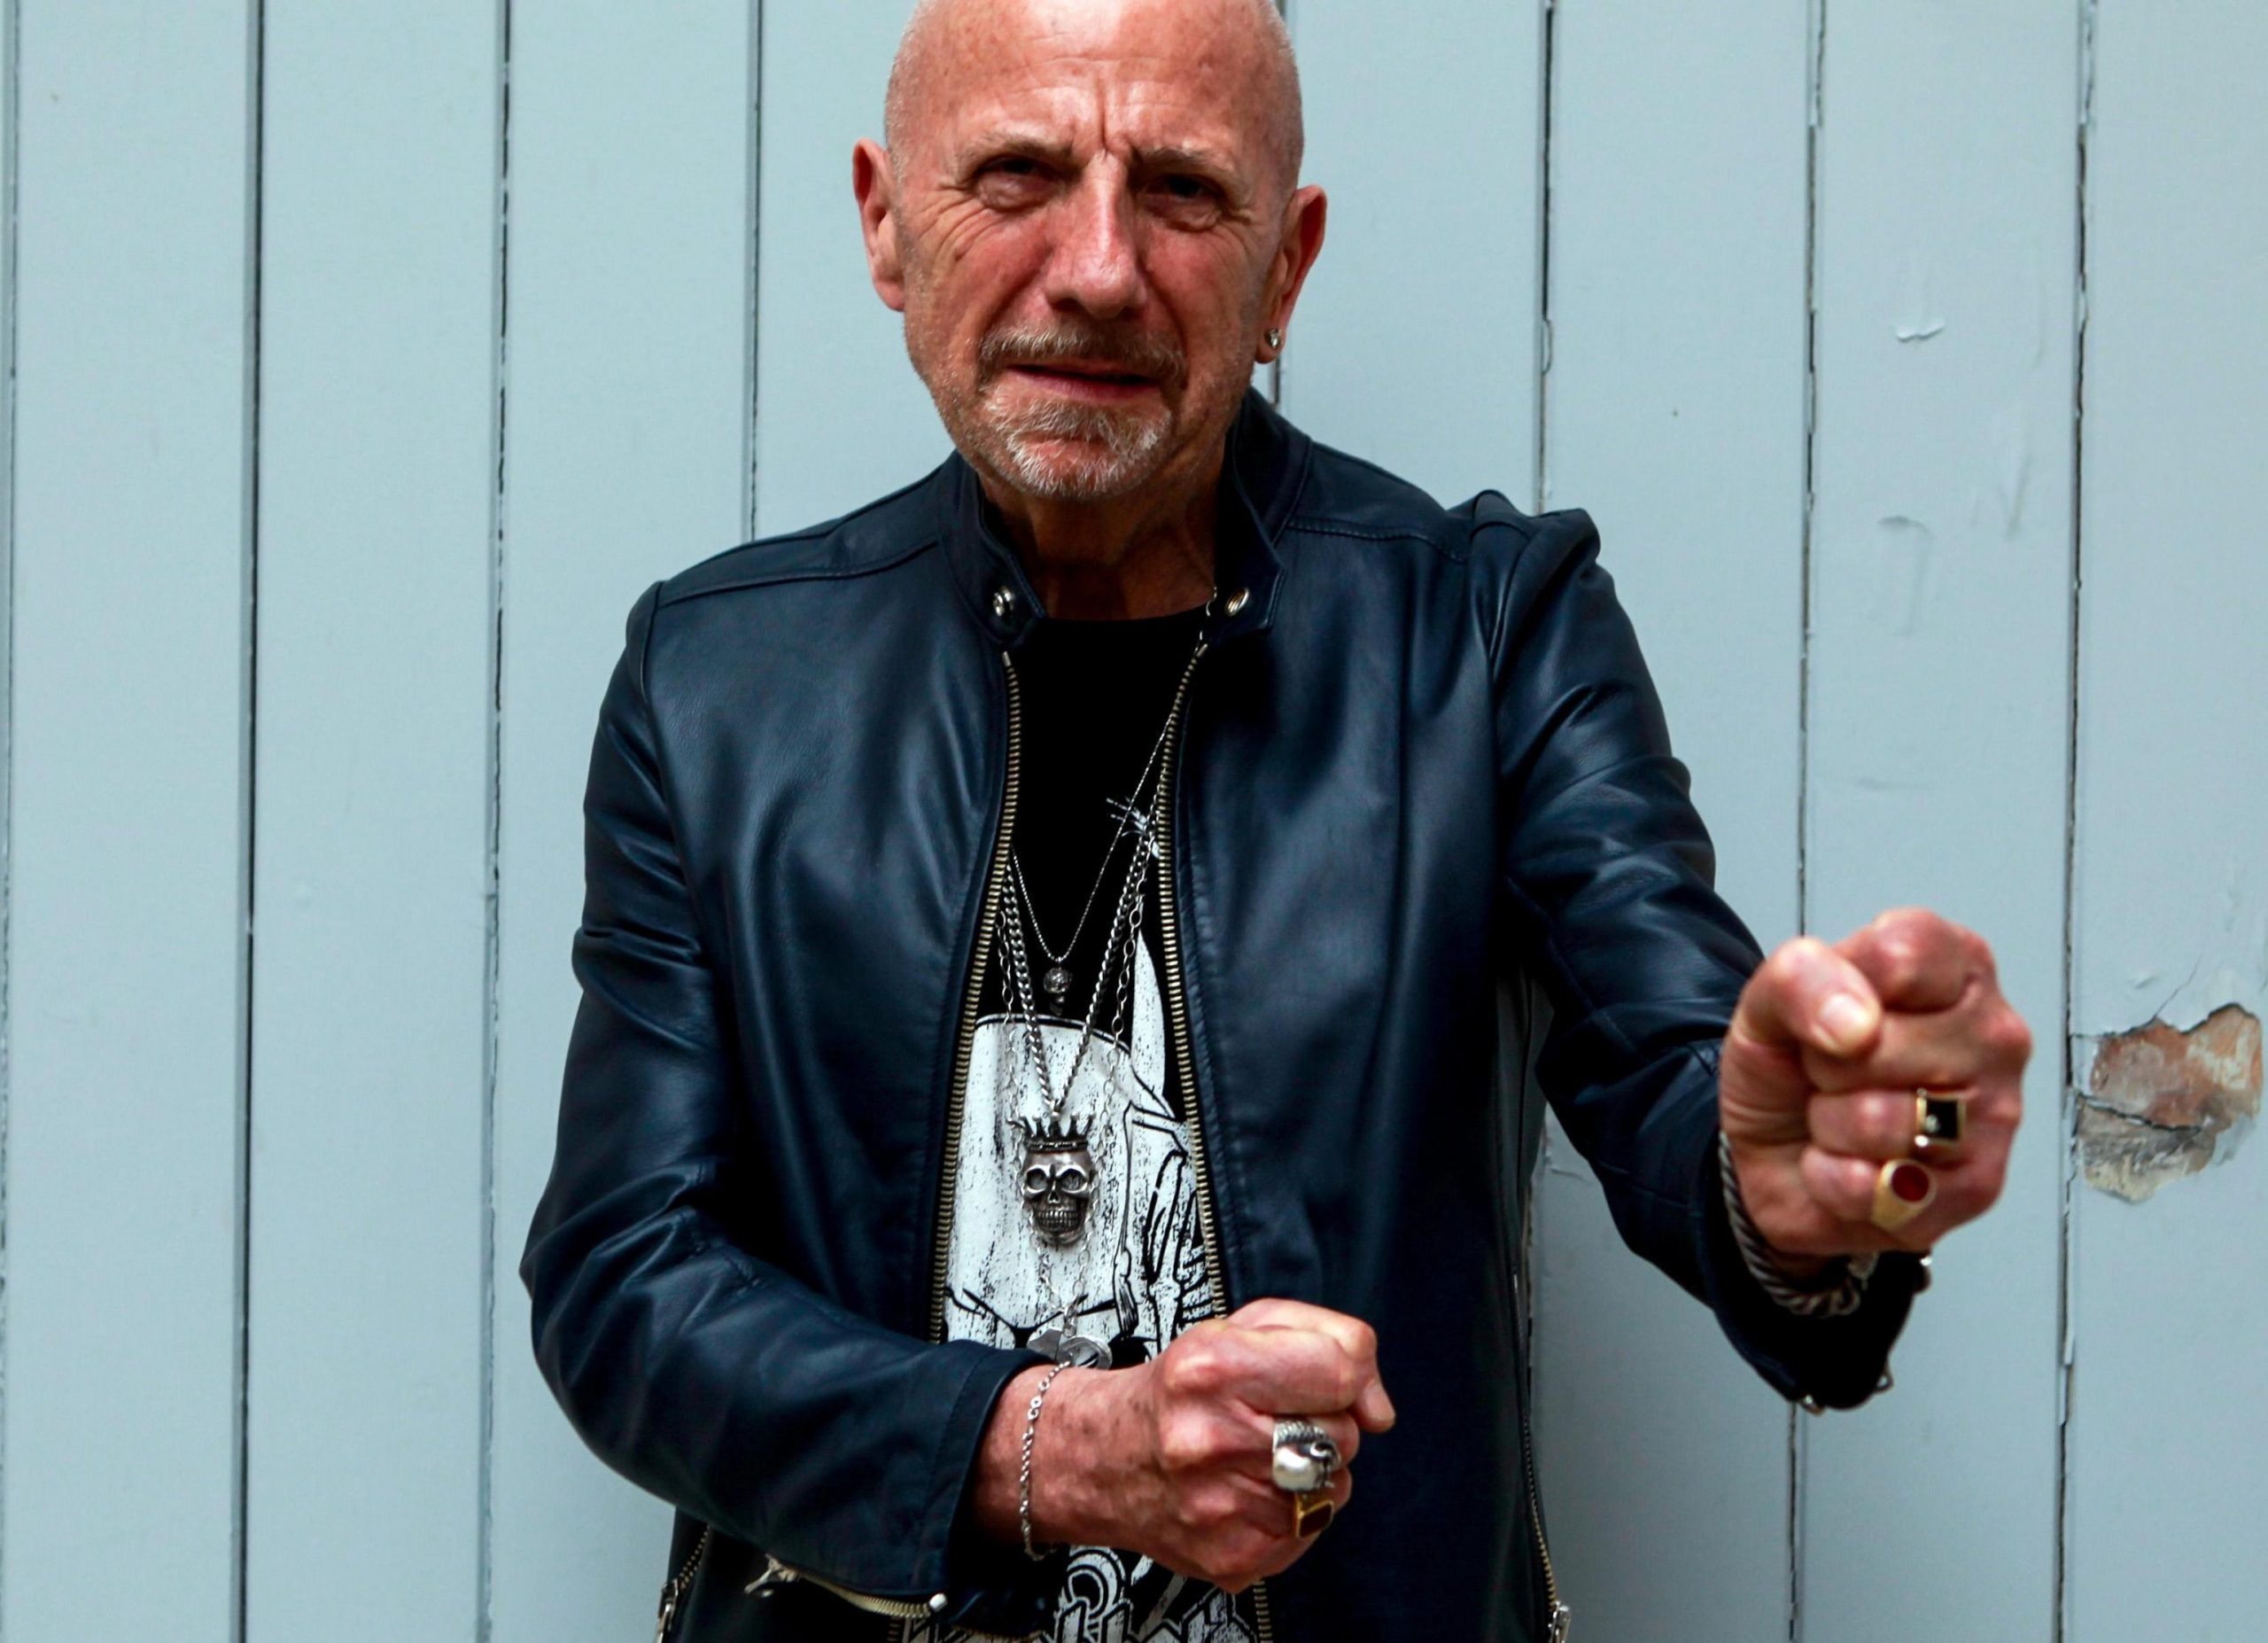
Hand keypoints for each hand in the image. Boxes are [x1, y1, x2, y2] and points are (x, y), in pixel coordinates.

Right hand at [973, 1298, 1395, 1589]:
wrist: (1100, 1458)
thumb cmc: (1175, 1390)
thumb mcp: (1238, 1327)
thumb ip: (1325, 1337)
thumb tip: (1377, 1407)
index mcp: (1214, 1369)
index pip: (1342, 1367)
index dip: (1348, 1370)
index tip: (1326, 1377)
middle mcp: (1214, 1440)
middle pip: (1344, 1432)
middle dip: (1322, 1420)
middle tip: (1271, 1414)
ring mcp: (1223, 1506)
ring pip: (1335, 1487)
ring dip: (1310, 1469)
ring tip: (1256, 1452)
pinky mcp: (1233, 1556)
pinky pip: (1310, 1530)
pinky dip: (1292, 1509)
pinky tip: (1249, 1488)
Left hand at [1717, 907, 2030, 1262]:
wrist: (1777, 1152)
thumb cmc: (1794, 1064)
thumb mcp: (1768, 1001)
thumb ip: (1799, 978)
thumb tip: (1856, 1023)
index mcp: (1955, 964)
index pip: (1902, 954)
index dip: (1836, 989)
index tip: (1830, 1009)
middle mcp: (1992, 1033)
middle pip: (1879, 1044)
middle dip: (1826, 1066)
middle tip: (1833, 1073)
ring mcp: (1994, 1113)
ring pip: (1878, 1120)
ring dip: (1831, 1127)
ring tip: (1843, 1119)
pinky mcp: (1977, 1187)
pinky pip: (1874, 1186)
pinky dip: (1834, 1180)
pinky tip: (1851, 1165)